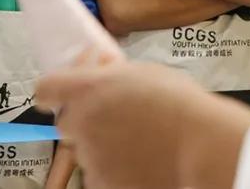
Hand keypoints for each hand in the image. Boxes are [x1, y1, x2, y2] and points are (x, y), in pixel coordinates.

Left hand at [36, 59, 249, 188]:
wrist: (203, 147)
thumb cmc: (181, 107)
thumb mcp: (142, 72)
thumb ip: (110, 75)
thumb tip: (100, 72)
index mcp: (87, 88)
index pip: (45, 89)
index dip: (54, 91)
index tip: (61, 94)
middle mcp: (81, 122)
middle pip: (66, 122)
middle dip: (84, 120)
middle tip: (113, 119)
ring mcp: (90, 155)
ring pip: (85, 150)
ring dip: (102, 145)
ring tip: (138, 142)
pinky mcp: (102, 183)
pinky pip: (98, 174)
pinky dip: (113, 170)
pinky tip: (139, 161)